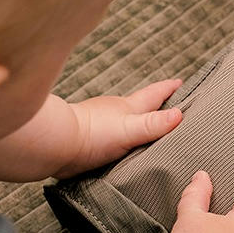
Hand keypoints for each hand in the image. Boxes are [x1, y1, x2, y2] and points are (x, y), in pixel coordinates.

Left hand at [55, 78, 183, 177]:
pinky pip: (115, 139)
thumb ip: (153, 124)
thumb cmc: (90, 134)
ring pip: (127, 122)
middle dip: (157, 105)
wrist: (52, 146)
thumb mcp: (129, 128)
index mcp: (128, 107)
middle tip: (172, 106)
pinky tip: (126, 150)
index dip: (169, 88)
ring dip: (139, 124)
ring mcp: (102, 126)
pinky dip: (125, 141)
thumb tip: (180, 114)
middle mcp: (115, 113)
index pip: (154, 94)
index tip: (181, 82)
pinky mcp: (91, 142)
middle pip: (141, 106)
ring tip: (152, 132)